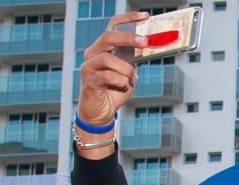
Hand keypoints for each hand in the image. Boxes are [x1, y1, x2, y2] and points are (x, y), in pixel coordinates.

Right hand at [76, 12, 147, 130]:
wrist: (100, 113)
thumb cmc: (114, 91)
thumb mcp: (129, 73)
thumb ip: (134, 60)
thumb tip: (149, 48)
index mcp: (103, 48)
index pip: (113, 27)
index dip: (129, 19)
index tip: (145, 16)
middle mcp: (93, 54)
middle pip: (108, 37)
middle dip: (128, 37)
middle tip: (144, 41)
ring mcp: (89, 67)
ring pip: (108, 58)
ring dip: (126, 69)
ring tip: (130, 79)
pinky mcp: (89, 81)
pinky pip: (107, 76)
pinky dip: (121, 81)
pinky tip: (123, 86)